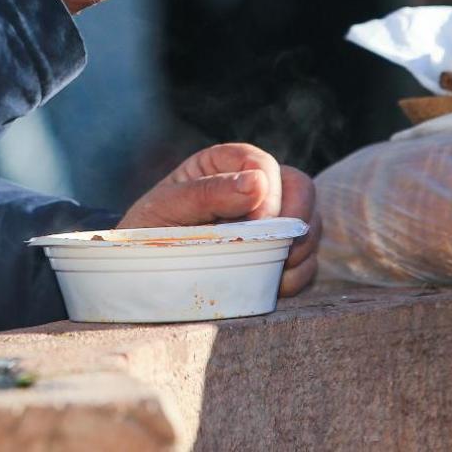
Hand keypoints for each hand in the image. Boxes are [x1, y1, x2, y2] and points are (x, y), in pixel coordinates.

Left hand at [117, 142, 319, 296]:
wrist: (140, 273)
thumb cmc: (146, 231)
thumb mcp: (166, 208)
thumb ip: (207, 193)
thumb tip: (258, 183)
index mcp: (224, 164)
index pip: (263, 164)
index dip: (269, 194)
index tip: (257, 226)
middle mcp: (253, 186)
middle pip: (300, 188)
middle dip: (296, 221)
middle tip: (275, 251)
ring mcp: (271, 219)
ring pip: (310, 225)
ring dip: (297, 252)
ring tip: (266, 273)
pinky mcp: (279, 252)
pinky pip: (308, 261)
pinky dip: (296, 276)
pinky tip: (271, 287)